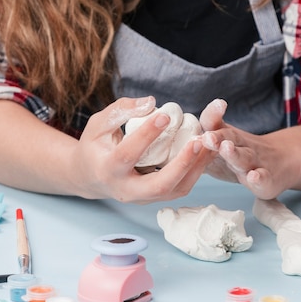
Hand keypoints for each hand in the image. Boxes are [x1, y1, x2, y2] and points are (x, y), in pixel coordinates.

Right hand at [72, 96, 213, 202]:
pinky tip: (205, 151)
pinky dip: (196, 170)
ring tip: (208, 143)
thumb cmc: (95, 145)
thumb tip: (151, 102)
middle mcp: (126, 189)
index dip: (147, 135)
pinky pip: (181, 188)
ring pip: (175, 189)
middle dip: (182, 163)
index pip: (128, 154)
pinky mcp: (156, 198)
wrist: (92, 176)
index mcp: (107, 170)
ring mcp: (143, 198)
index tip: (164, 115)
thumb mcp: (99, 124)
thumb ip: (121, 110)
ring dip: (195, 167)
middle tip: (198, 140)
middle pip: (159, 184)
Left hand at [200, 99, 290, 198]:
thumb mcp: (219, 145)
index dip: (214, 115)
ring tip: (226, 149)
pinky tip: (253, 176)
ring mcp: (254, 161)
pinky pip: (262, 178)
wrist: (282, 161)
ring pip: (244, 157)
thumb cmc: (241, 153)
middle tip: (208, 136)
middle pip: (230, 140)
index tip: (218, 105)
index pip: (217, 123)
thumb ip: (197, 141)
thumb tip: (164, 138)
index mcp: (227, 136)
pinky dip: (258, 177)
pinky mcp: (266, 179)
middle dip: (219, 138)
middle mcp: (241, 145)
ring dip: (235, 154)